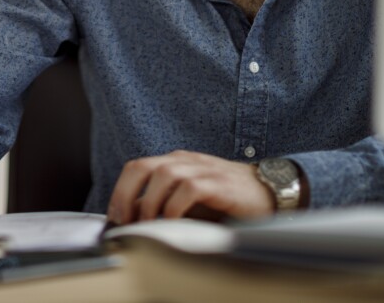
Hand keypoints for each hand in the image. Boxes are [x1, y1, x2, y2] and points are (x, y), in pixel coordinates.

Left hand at [107, 150, 276, 224]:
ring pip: (163, 174)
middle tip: (125, 220)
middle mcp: (185, 161)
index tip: (115, 217)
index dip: (120, 191)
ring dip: (150, 202)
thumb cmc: (226, 197)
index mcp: (175, 161)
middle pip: (142, 167)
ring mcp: (202, 169)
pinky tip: (173, 221)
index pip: (137, 167)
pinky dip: (175, 206)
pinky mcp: (218, 183)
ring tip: (147, 223)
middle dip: (126, 194)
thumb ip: (163, 201)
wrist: (268, 190)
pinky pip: (189, 189)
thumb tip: (133, 216)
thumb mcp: (188, 198)